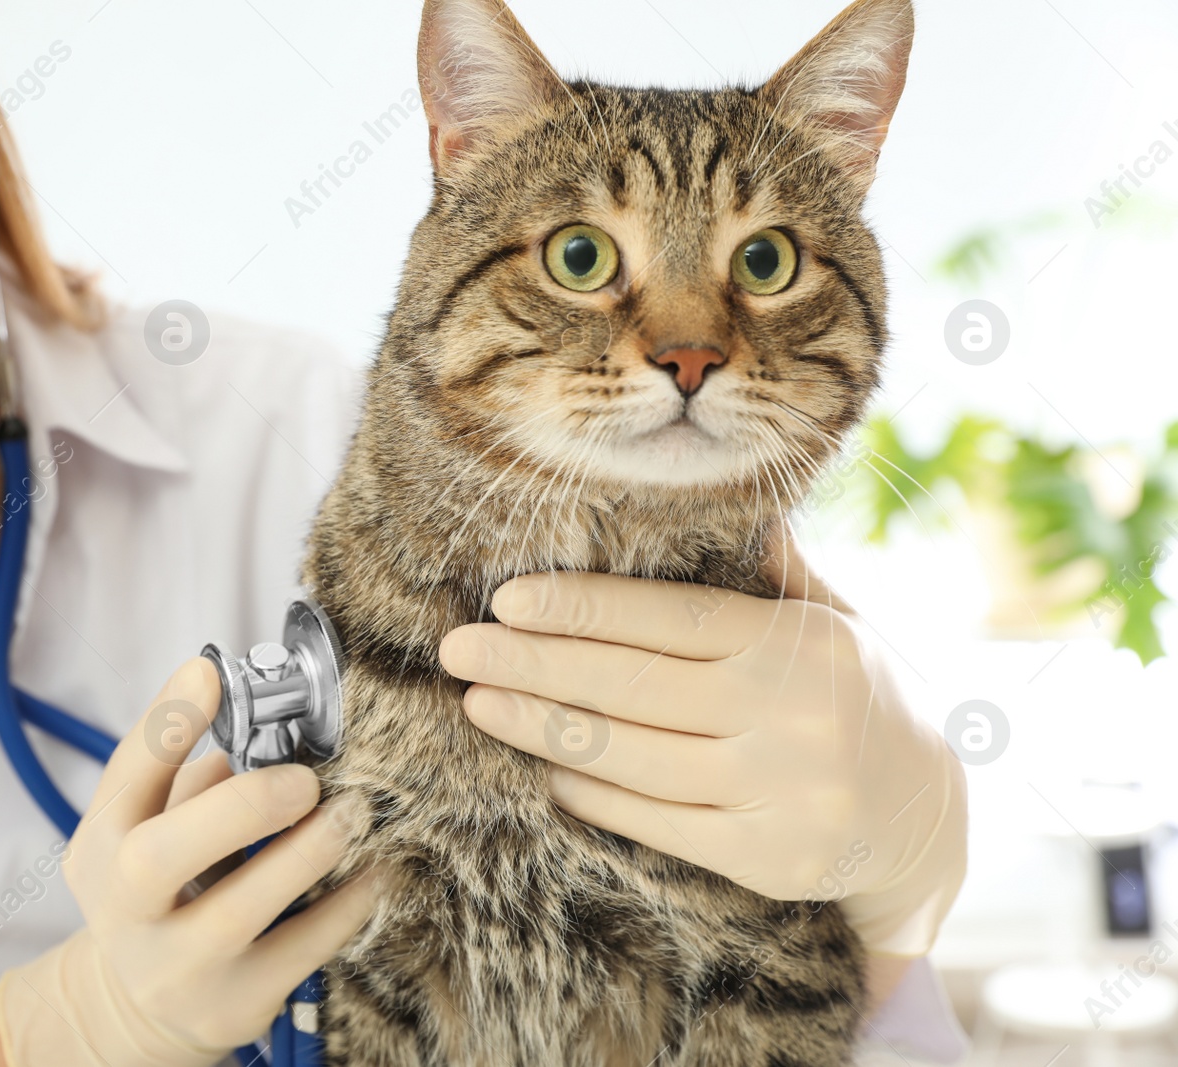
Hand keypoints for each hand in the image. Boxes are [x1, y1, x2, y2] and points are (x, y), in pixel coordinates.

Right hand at [0, 658, 376, 1066]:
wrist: (142, 1007)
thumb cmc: (163, 888)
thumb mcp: (151, 831)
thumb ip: (193, 778)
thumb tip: (265, 717)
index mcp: (100, 848)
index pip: (123, 777)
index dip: (166, 722)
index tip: (211, 673)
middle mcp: (125, 910)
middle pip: (160, 858)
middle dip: (239, 808)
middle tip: (303, 778)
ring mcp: (177, 965)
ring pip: (240, 910)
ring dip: (308, 851)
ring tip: (353, 811)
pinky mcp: (233, 1003)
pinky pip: (302, 949)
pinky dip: (347, 904)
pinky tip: (377, 869)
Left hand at [435, 531, 966, 957]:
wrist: (934, 817)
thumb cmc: (862, 696)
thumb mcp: (838, 620)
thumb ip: (776, 567)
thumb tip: (724, 492)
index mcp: (802, 643)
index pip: (672, 619)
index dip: (584, 609)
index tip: (507, 597)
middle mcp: (793, 716)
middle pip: (635, 687)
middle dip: (534, 664)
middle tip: (456, 649)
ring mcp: (782, 794)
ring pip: (633, 758)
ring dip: (543, 729)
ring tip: (477, 703)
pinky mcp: (768, 859)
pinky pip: (657, 823)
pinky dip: (592, 794)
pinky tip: (542, 767)